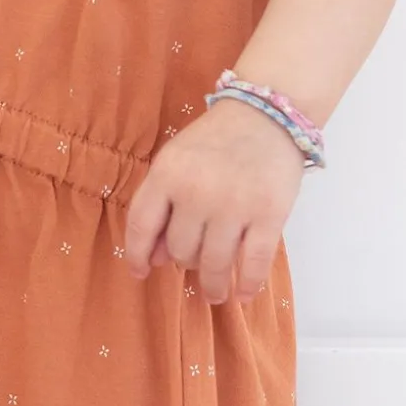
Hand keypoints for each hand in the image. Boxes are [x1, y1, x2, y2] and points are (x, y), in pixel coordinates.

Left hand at [122, 94, 306, 305]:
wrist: (269, 112)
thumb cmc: (217, 139)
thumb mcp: (177, 159)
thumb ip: (161, 203)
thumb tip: (153, 257)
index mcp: (167, 173)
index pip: (141, 226)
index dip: (136, 255)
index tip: (141, 272)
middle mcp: (196, 191)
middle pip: (179, 250)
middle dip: (186, 261)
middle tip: (196, 261)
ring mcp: (234, 205)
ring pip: (213, 263)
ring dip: (213, 285)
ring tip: (216, 292)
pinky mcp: (269, 214)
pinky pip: (254, 263)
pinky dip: (247, 284)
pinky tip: (243, 293)